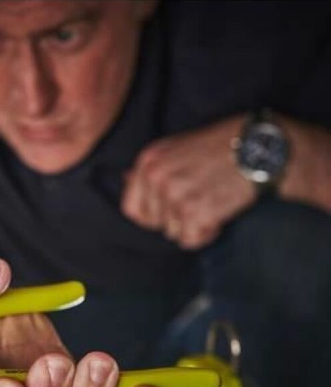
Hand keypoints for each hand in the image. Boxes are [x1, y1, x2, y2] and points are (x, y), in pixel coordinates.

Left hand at [121, 115, 256, 248]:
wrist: (261, 146)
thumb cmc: (222, 145)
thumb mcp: (178, 147)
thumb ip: (153, 167)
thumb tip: (125, 178)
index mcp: (148, 162)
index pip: (132, 210)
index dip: (153, 216)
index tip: (172, 210)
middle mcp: (156, 178)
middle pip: (156, 224)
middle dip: (178, 219)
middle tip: (202, 198)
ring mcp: (175, 195)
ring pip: (174, 233)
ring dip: (195, 224)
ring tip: (213, 200)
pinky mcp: (196, 211)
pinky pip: (191, 240)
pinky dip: (207, 233)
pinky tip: (220, 212)